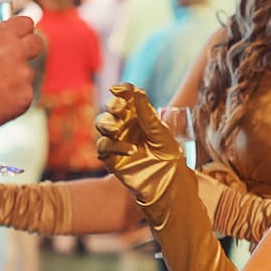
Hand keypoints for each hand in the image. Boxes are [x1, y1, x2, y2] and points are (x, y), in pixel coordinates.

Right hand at [0, 15, 40, 143]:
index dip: (21, 27)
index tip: (18, 33)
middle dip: (28, 47)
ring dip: (15, 76)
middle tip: (15, 55)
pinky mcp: (25, 99)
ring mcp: (23, 77)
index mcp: (1, 35)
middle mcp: (17, 53)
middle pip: (36, 43)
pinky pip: (23, 94)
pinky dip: (12, 97)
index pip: (26, 23)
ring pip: (26, 73)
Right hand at [94, 83, 187, 210]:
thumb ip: (146, 112)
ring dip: (106, 123)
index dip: (121, 90)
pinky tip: (131, 151)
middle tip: (118, 108)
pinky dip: (114, 146)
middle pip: (110, 109)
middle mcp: (125, 125)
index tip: (117, 89)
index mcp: (138, 114)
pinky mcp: (111, 158)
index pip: (126, 96)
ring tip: (116, 128)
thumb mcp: (160, 131)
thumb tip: (136, 90)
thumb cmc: (168, 153)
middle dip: (111, 106)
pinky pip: (104, 147)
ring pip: (102, 124)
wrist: (169, 181)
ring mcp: (117, 140)